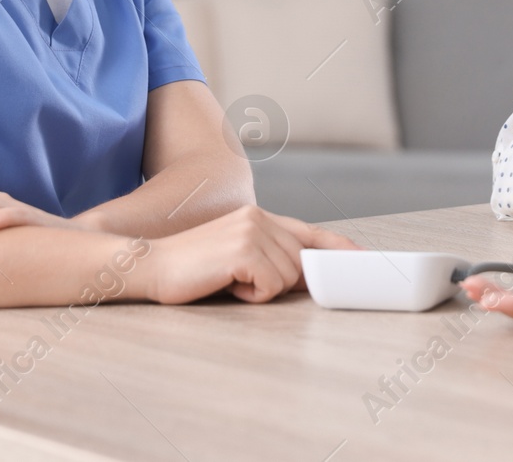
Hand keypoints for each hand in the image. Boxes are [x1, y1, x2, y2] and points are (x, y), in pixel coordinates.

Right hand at [143, 204, 361, 304]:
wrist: (149, 266)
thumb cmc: (192, 268)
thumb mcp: (236, 257)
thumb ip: (271, 258)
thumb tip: (307, 276)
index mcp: (259, 216)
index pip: (310, 232)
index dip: (338, 248)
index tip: (363, 259)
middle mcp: (259, 217)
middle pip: (301, 264)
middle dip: (280, 284)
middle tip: (241, 283)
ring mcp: (253, 231)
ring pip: (289, 277)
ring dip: (261, 290)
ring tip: (229, 281)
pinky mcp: (244, 250)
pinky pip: (271, 286)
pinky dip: (251, 296)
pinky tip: (226, 284)